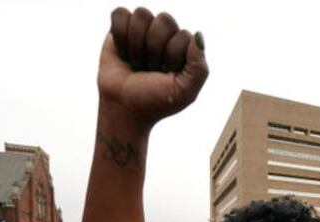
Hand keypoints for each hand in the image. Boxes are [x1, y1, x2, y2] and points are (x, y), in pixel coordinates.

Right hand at [98, 7, 208, 128]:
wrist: (124, 109)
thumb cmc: (156, 102)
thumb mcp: (185, 92)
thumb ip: (199, 67)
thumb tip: (198, 35)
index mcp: (184, 48)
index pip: (183, 35)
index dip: (172, 56)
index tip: (166, 75)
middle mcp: (165, 36)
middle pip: (165, 20)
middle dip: (155, 49)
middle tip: (150, 69)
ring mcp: (143, 31)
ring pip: (142, 15)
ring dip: (137, 45)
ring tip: (137, 63)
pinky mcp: (120, 30)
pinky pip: (121, 14)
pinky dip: (120, 36)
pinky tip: (123, 53)